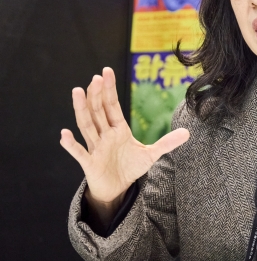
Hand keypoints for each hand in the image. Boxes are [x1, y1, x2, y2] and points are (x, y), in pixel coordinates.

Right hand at [60, 67, 189, 213]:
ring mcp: (95, 147)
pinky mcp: (90, 163)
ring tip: (77, 92)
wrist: (117, 188)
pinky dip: (71, 144)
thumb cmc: (130, 167)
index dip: (109, 89)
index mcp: (118, 129)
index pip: (112, 105)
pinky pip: (79, 152)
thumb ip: (167, 143)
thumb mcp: (151, 154)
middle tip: (96, 78)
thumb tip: (188, 132)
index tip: (105, 72)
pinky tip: (64, 134)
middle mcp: (104, 135)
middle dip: (97, 95)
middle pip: (99, 111)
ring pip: (87, 125)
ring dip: (82, 109)